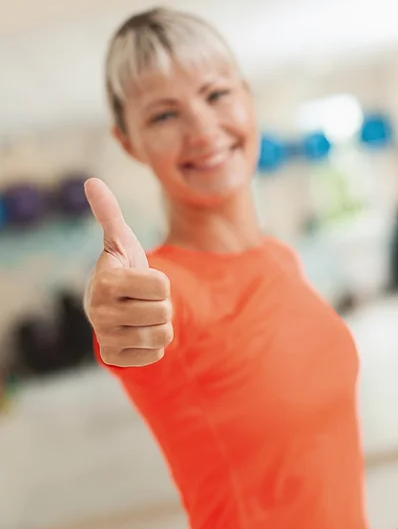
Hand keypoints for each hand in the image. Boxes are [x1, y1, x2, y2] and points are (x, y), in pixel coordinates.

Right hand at [84, 178, 172, 366]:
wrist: (111, 305)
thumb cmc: (121, 267)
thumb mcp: (120, 240)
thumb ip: (109, 213)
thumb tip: (91, 181)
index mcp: (105, 282)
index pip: (162, 286)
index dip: (160, 281)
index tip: (140, 278)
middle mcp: (100, 313)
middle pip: (164, 312)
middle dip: (161, 303)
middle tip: (143, 298)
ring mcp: (106, 338)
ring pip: (163, 336)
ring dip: (159, 324)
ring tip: (141, 314)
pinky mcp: (114, 358)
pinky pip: (155, 355)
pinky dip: (153, 345)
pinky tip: (137, 332)